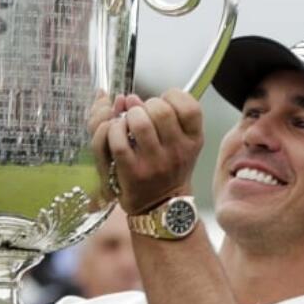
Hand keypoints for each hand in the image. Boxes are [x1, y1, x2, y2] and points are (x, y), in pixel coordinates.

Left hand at [93, 90, 203, 215]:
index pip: (190, 107)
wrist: (160, 206)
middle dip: (145, 105)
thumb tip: (127, 98)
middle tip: (141, 115)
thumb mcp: (177, 142)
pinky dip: (110, 131)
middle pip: (161, 110)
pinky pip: (116, 140)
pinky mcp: (132, 172)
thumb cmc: (165, 169)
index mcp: (192, 140)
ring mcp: (154, 163)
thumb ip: (159, 114)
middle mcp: (177, 151)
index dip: (172, 96)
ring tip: (126, 124)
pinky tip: (113, 134)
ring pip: (138, 121)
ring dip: (127, 116)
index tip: (163, 102)